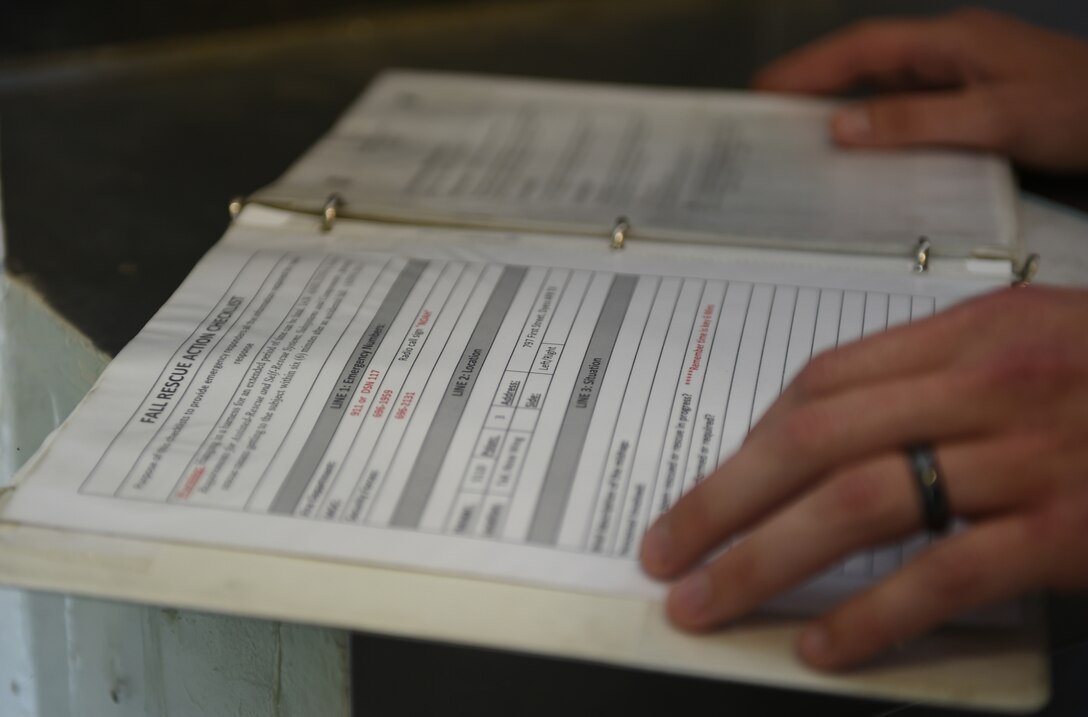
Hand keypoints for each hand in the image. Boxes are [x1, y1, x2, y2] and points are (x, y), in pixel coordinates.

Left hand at [639, 287, 1087, 668]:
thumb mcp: (1039, 343)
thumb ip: (941, 374)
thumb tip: (832, 428)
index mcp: (972, 330)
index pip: (821, 380)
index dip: (750, 439)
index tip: (708, 486)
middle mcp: (987, 383)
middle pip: (812, 438)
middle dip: (722, 500)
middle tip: (664, 548)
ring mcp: (1027, 456)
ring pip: (858, 503)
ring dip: (765, 558)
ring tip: (705, 600)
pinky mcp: (1069, 531)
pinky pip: (946, 574)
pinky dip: (875, 613)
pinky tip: (823, 645)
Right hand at [754, 8, 1087, 170]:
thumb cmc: (1078, 110)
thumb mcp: (992, 119)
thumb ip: (914, 122)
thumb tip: (843, 125)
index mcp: (950, 43)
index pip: (862, 49)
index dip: (808, 68)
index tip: (765, 89)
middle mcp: (950, 54)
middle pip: (865, 64)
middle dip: (813, 85)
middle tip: (769, 115)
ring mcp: (961, 76)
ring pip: (885, 87)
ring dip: (842, 106)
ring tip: (801, 134)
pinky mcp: (972, 102)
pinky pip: (907, 109)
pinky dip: (875, 125)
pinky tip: (862, 149)